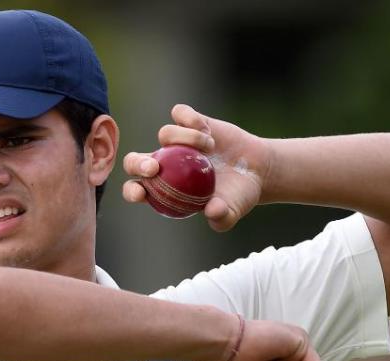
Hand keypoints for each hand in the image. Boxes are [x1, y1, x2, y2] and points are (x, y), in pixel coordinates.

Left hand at [123, 104, 272, 230]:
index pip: (136, 190)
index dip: (132, 191)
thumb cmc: (238, 195)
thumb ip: (222, 217)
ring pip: (165, 133)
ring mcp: (177, 142)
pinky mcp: (191, 122)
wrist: (257, 170)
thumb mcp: (232, 210)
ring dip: (186, 138)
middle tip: (154, 168)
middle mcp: (166, 164)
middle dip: (137, 163)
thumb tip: (212, 211)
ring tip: (209, 148)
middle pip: (134, 161)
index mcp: (165, 189)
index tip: (142, 193)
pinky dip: (191, 120)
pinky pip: (180, 114)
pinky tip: (207, 132)